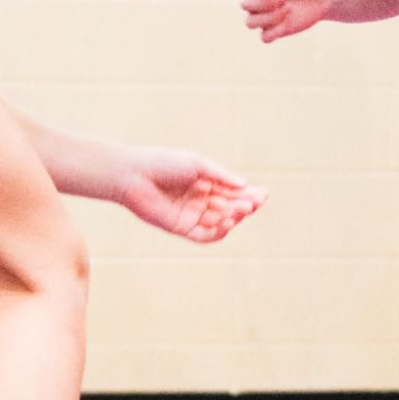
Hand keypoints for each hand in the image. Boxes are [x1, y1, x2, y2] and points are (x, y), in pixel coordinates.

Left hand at [115, 148, 266, 243]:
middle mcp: (200, 200)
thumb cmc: (164, 163)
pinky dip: (218, 232)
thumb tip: (244, 185)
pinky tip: (227, 223)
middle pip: (229, 208)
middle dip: (244, 205)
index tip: (264, 193)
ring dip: (234, 217)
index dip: (249, 194)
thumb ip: (221, 176)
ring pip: (220, 222)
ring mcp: (192, 215)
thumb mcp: (198, 164)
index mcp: (205, 183)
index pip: (233, 192)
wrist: (135, 175)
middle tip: (254, 202)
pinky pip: (204, 236)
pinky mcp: (181, 228)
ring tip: (241, 208)